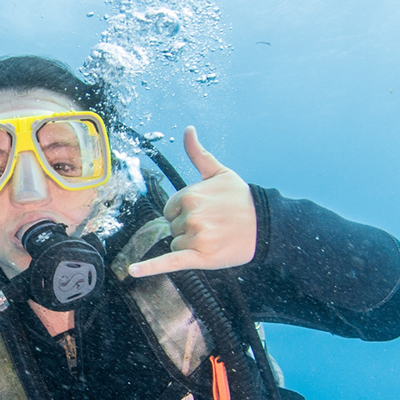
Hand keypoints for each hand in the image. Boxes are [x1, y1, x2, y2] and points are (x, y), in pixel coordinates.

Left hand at [127, 127, 256, 277]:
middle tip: (214, 225)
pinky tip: (134, 270)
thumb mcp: (219, 172)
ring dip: (192, 244)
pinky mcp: (199, 257)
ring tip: (216, 237)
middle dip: (189, 228)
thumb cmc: (241, 199)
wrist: (265, 225)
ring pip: (177, 244)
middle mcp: (191, 216)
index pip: (170, 210)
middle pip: (173, 227)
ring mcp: (195, 237)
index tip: (206, 212)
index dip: (185, 213)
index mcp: (189, 195)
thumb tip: (187, 129)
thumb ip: (198, 153)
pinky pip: (169, 261)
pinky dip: (150, 267)